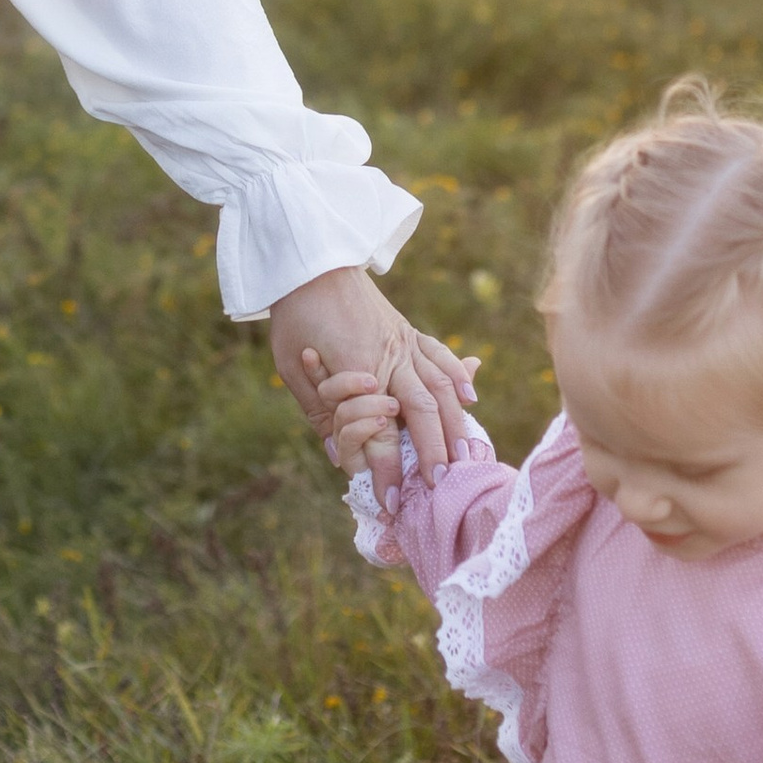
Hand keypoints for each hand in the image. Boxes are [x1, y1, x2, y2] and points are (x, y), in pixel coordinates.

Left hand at [265, 267, 475, 490]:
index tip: (392, 502)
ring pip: (440, 386)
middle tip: (441, 487)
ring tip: (465, 456)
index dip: (386, 470)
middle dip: (433, 452)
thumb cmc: (295, 315)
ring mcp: (404, 341)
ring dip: (455, 423)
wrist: (310, 260)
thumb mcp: (290, 366)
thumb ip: (319, 410)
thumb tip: (336, 453)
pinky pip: (439, 354)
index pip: (379, 431)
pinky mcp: (407, 329)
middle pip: (421, 412)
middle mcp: (390, 357)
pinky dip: (459, 375)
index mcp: (359, 368)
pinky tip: (471, 397)